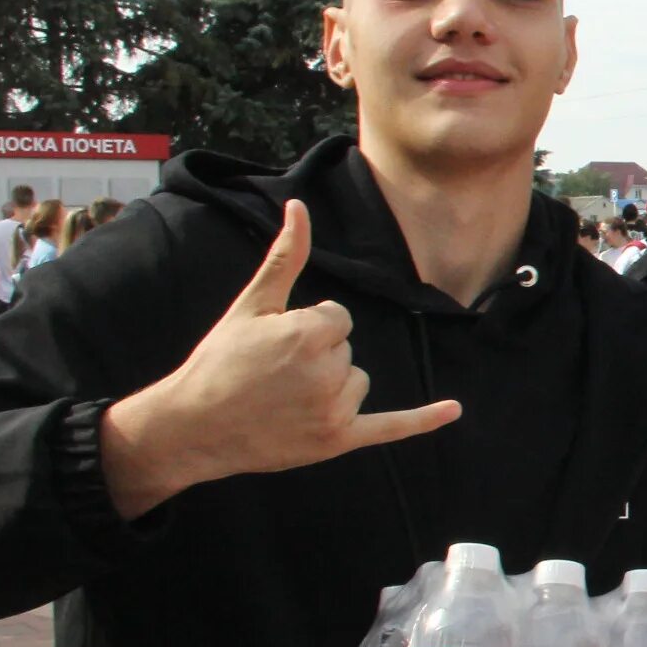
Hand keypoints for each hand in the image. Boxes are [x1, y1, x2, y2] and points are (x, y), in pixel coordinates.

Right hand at [101, 201, 461, 518]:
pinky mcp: (338, 439)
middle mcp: (328, 371)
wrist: (192, 426)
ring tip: (284, 399)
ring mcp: (335, 409)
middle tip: (272, 376)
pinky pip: (391, 426)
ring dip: (331, 387)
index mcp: (310, 333)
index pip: (339, 319)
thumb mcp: (252, 306)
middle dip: (317, 358)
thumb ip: (286, 257)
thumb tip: (300, 206)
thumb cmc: (219, 361)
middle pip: (347, 350)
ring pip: (357, 381)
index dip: (308, 328)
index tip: (275, 347)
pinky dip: (423, 420)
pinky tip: (453, 410)